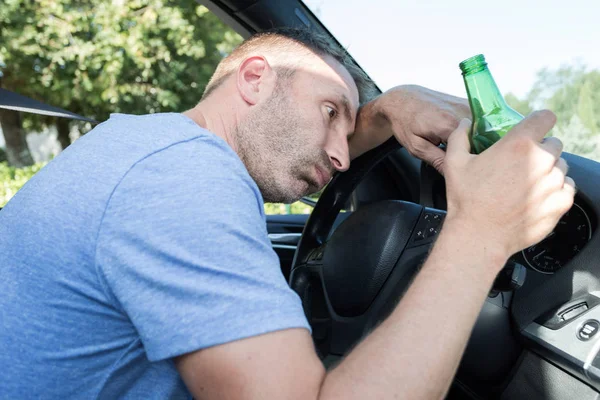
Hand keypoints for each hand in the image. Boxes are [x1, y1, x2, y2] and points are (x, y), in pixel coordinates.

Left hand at [350, 85, 469, 172]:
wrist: (402, 99)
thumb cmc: (405, 122)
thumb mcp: (416, 147)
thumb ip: (437, 160)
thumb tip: (454, 174)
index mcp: (448, 125)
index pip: (471, 150)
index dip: (467, 161)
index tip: (461, 167)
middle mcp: (461, 112)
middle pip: (480, 139)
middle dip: (472, 151)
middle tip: (460, 159)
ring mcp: (466, 105)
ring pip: (481, 130)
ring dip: (474, 141)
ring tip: (460, 147)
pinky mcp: (467, 102)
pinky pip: (478, 121)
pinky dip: (473, 131)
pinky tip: (461, 136)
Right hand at [444, 110, 575, 261]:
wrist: (479, 235)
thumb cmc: (467, 200)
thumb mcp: (454, 163)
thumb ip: (460, 136)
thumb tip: (464, 123)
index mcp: (519, 145)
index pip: (545, 117)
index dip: (539, 122)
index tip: (534, 129)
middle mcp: (542, 160)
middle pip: (553, 144)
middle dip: (540, 150)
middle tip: (521, 165)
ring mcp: (554, 182)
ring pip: (560, 166)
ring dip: (547, 171)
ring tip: (525, 185)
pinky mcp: (561, 202)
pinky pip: (567, 188)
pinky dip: (555, 191)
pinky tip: (534, 198)